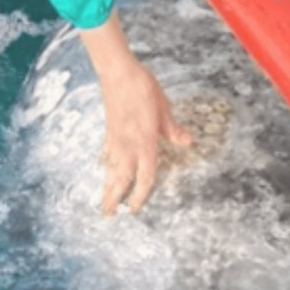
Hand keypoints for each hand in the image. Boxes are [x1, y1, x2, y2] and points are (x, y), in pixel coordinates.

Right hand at [97, 59, 191, 214]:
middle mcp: (128, 145)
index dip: (140, 195)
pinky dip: (104, 164)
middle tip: (108, 216)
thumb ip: (173, 129)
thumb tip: (188, 142)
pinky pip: (106, 153)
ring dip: (106, 186)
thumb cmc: (143, 88)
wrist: (118, 72)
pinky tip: (102, 168)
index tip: (134, 209)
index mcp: (145, 142)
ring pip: (110, 169)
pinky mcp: (109, 130)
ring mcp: (115, 139)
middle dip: (114, 199)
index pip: (144, 176)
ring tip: (101, 201)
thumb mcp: (164, 108)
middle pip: (121, 179)